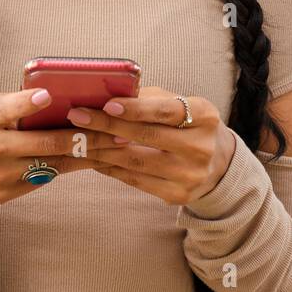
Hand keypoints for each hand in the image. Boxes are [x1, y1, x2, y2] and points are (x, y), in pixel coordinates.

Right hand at [0, 87, 115, 204]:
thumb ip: (10, 106)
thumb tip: (51, 101)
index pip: (7, 108)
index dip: (28, 102)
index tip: (48, 95)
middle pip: (45, 144)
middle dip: (86, 137)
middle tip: (115, 130)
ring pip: (50, 166)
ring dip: (84, 157)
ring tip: (113, 147)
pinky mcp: (1, 195)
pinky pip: (39, 180)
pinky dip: (62, 169)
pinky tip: (85, 161)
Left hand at [65, 85, 236, 204]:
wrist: (216, 162)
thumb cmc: (185, 123)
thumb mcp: (175, 103)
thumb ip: (146, 99)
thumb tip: (103, 96)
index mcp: (204, 115)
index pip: (166, 111)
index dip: (136, 108)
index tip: (106, 104)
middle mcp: (201, 147)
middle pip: (147, 137)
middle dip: (107, 125)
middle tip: (77, 117)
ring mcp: (190, 175)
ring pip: (136, 162)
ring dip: (101, 149)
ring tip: (75, 138)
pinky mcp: (178, 195)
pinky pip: (135, 181)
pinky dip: (110, 168)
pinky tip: (92, 157)